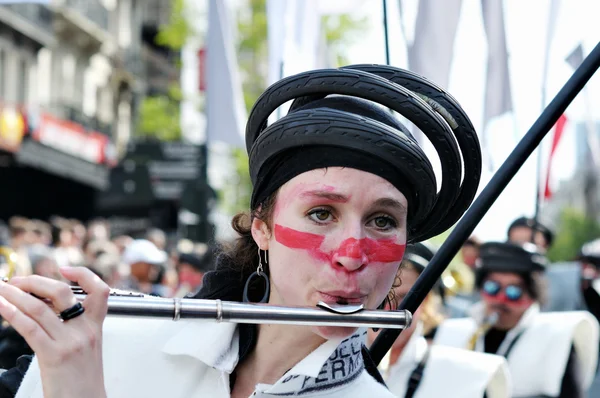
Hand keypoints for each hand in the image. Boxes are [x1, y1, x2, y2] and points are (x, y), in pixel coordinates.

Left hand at [0, 267, 109, 397]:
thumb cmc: (82, 384)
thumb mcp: (86, 352)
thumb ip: (73, 331)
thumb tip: (47, 312)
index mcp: (95, 329)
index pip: (99, 290)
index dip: (83, 274)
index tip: (64, 269)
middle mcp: (85, 331)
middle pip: (62, 292)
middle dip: (35, 281)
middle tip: (17, 281)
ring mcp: (70, 342)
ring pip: (40, 308)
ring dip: (15, 294)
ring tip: (2, 290)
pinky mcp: (54, 355)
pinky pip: (29, 327)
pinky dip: (12, 313)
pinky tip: (2, 307)